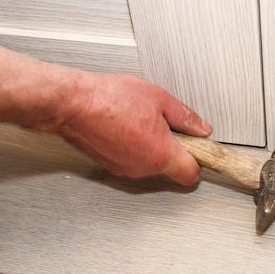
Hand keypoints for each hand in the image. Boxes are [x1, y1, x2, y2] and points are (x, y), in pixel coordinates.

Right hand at [58, 73, 211, 184]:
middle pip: (171, 167)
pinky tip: (127, 126)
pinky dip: (134, 146)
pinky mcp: (110, 165)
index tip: (198, 149)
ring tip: (142, 121)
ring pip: (150, 164)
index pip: (191, 174)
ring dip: (152, 146)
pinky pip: (132, 160)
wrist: (73, 103)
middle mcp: (143, 168)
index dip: (198, 161)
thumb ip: (185, 117)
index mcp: (161, 154)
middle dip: (174, 149)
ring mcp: (125, 169)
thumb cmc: (110, 99)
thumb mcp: (159, 99)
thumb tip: (201, 128)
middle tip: (167, 126)